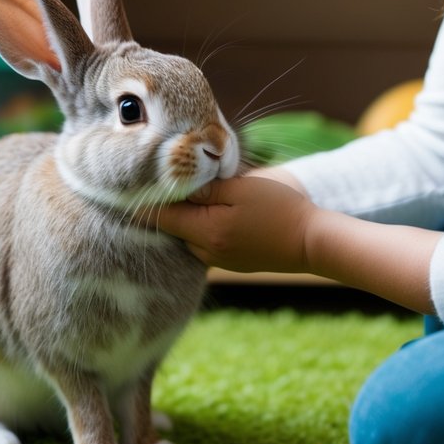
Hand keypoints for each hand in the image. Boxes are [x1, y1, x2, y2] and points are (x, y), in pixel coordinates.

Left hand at [155, 176, 317, 273]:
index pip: (161, 217)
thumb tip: (175, 185)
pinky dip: (203, 227)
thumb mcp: (242, 188)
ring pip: (189, 235)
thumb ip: (205, 189)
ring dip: (188, 216)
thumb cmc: (280, 208)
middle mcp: (207, 252)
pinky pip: (205, 243)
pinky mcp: (231, 263)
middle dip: (168, 205)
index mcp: (206, 231)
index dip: (145, 199)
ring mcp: (219, 261)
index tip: (131, 185)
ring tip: (192, 192)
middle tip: (163, 180)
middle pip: (173, 227)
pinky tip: (215, 211)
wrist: (312, 242)